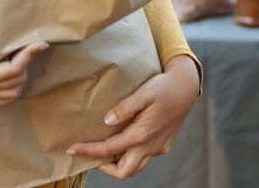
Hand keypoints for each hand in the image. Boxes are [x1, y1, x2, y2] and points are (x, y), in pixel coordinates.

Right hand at [0, 42, 47, 104]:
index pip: (13, 68)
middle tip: (31, 45)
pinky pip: (3, 98)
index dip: (29, 55)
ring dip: (23, 76)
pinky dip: (14, 88)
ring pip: (13, 92)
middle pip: (17, 80)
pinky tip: (13, 75)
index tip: (40, 42)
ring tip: (23, 58)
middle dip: (28, 63)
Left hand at [67, 54, 199, 179]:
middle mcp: (150, 146)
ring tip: (105, 150)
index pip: (108, 150)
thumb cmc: (163, 87)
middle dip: (104, 168)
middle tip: (91, 153)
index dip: (88, 151)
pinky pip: (145, 158)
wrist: (186, 87)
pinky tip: (124, 142)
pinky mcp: (163, 145)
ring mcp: (158, 148)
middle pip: (124, 172)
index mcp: (142, 134)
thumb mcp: (144, 92)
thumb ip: (125, 107)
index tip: (71, 149)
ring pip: (135, 168)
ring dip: (118, 164)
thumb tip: (106, 121)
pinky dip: (131, 156)